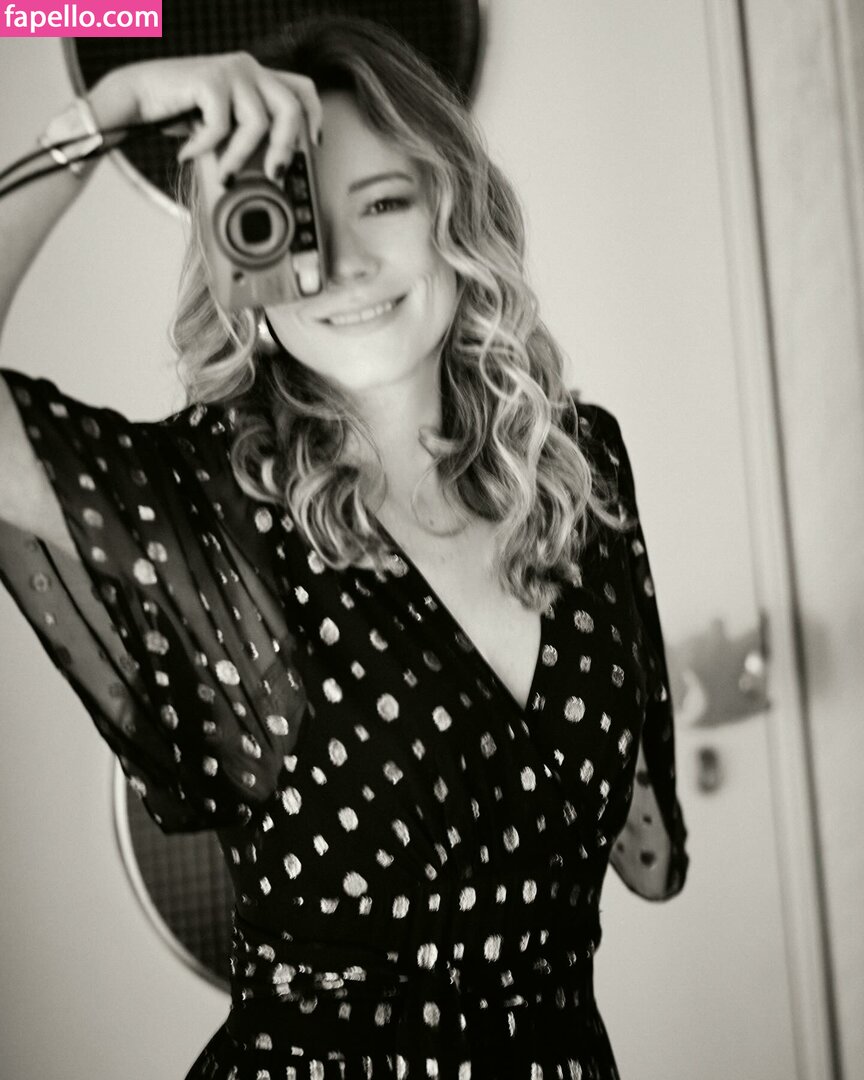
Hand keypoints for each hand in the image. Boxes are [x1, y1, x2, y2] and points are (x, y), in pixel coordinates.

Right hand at [89, 52, 322, 182]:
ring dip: (240, 157)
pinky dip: (205, 147)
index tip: (313, 147)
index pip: (302, 90)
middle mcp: (249, 69)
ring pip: (258, 123)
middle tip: (275, 175)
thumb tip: (275, 175)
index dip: (314, 118)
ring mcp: (231, 70)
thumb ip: (250, 138)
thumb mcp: (226, 129)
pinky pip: (222, 125)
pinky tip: (188, 152)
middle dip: (286, 147)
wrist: (138, 97)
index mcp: (258, 79)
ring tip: (222, 174)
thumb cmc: (182, 115)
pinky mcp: (210, 78)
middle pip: (291, 107)